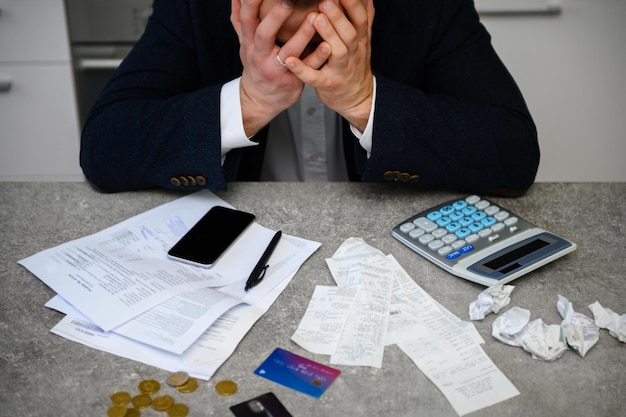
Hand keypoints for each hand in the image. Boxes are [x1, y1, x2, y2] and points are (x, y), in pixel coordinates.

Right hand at [230, 0, 330, 135]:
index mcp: (249, 43)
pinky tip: (328, 45)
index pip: (247, 19)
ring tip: (316, 17)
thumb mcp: (245, 43)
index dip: (252, 3)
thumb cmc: (256, 65)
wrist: (260, 100)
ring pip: (290, 52)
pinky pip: (307, 69)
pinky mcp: (293, 80)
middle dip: (276, 18)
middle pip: (264, 34)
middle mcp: (260, 56)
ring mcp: (277, 69)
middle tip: (289, 1)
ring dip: (303, 34)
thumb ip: (240, 19)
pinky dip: (318, 57)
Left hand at [281, 0, 374, 131]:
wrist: (356, 99)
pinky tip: (290, 60)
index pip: (360, 20)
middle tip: (325, 1)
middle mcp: (352, 54)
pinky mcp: (327, 84)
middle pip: (350, 34)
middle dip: (338, 17)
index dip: (353, 5)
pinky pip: (314, 77)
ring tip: (316, 18)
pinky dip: (302, 69)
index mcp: (359, 42)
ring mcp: (340, 70)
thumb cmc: (354, 66)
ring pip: (337, 52)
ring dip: (328, 35)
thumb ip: (363, 20)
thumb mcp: (363, 43)